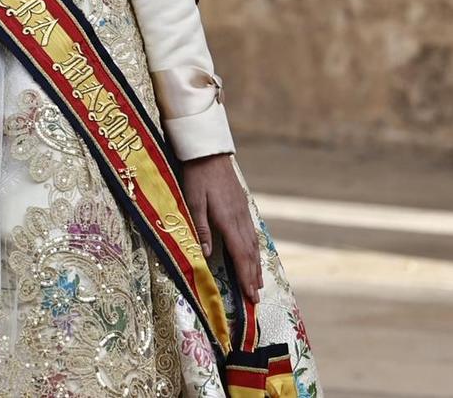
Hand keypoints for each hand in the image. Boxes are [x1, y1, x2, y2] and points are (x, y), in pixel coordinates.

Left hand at [182, 153, 261, 304]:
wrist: (209, 153)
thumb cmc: (197, 177)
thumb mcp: (193, 201)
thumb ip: (201, 228)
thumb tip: (206, 255)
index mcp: (228, 220)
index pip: (240, 255)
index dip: (246, 276)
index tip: (250, 295)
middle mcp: (240, 218)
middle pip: (250, 253)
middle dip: (253, 277)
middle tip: (256, 298)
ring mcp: (243, 212)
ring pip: (253, 244)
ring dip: (256, 265)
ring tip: (258, 282)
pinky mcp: (242, 206)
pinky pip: (252, 233)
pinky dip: (255, 249)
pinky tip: (254, 255)